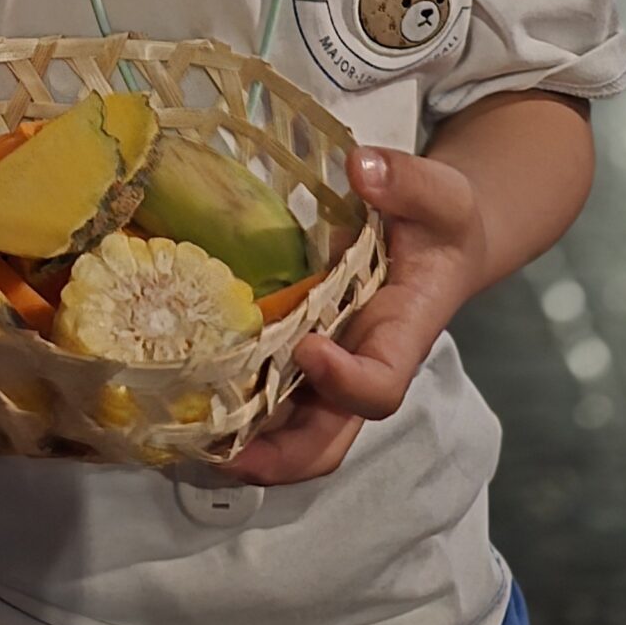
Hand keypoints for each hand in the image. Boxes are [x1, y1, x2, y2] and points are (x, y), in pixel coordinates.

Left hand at [217, 145, 488, 485]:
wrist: (441, 242)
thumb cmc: (441, 223)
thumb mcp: (440, 194)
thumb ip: (407, 181)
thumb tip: (362, 167)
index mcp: (403, 335)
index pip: (380, 385)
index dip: (345, 381)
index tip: (309, 346)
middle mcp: (362, 366)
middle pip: (328, 440)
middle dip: (280, 457)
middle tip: (223, 452)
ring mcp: (329, 370)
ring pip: (291, 433)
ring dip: (245, 445)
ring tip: (186, 438)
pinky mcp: (300, 356)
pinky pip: (269, 398)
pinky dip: (233, 409)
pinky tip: (184, 397)